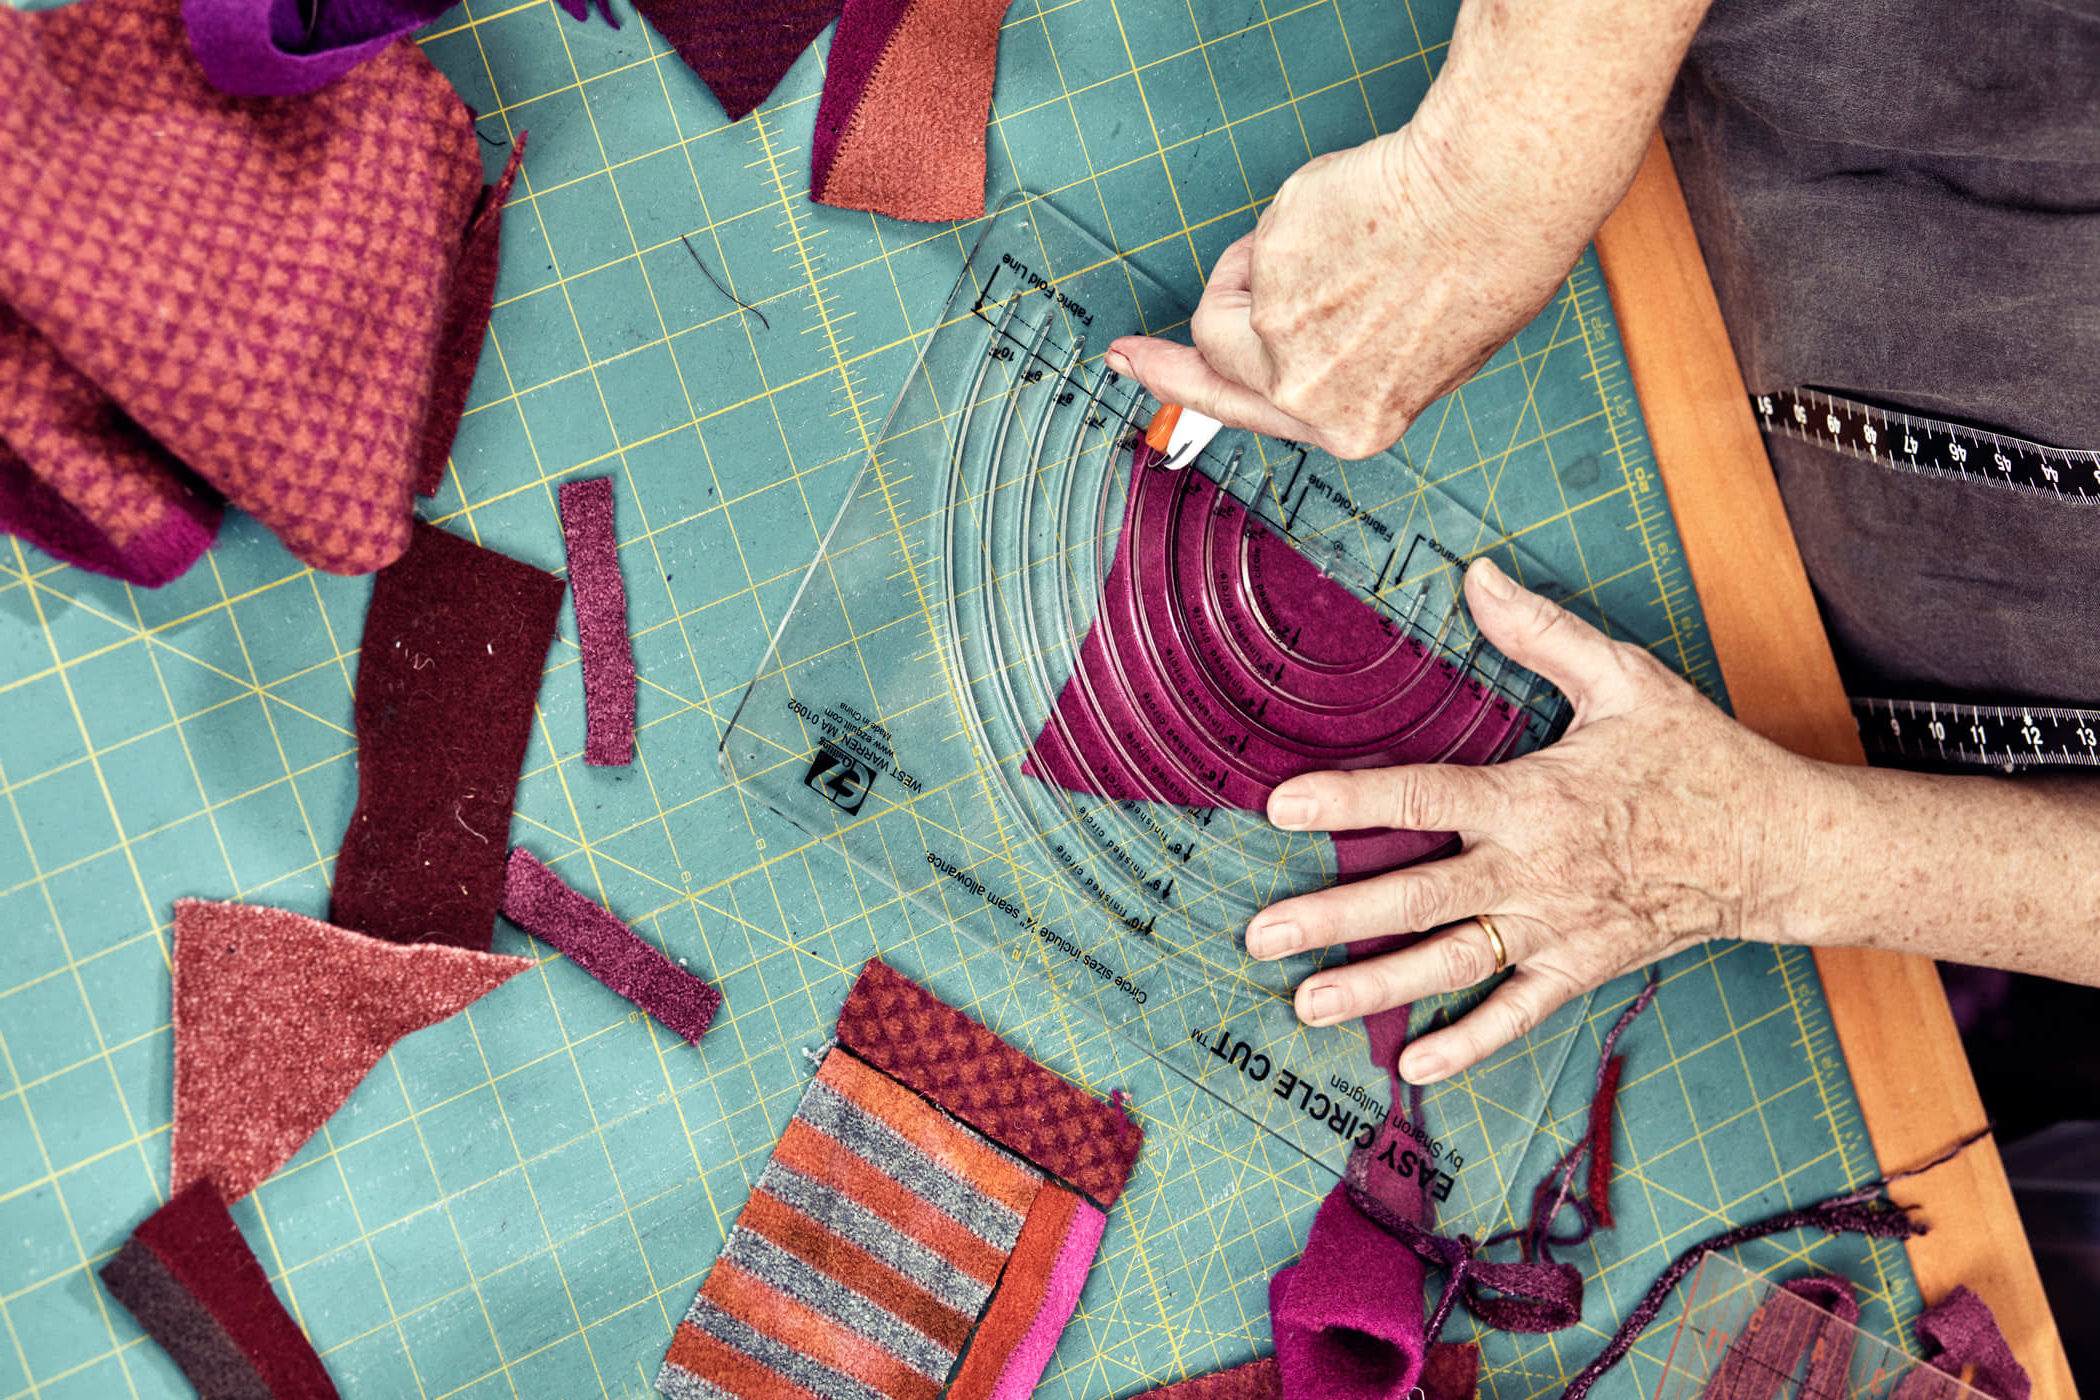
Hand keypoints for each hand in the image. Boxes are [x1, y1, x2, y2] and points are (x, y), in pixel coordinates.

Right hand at [1103, 126, 1580, 459]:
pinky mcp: (1268, 276)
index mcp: (1351, 425)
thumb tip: (1306, 341)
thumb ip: (1347, 363)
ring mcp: (1280, 338)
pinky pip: (1254, 248)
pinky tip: (1342, 218)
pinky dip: (1287, 226)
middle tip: (1127, 352)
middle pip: (1217, 360)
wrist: (1490, 202)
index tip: (1143, 380)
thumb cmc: (1481, 266)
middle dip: (1171, 357)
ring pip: (1235, 295)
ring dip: (1267, 265)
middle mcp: (1306, 396)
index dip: (1189, 395)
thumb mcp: (1413, 350)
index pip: (1250, 416)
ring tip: (1339, 243)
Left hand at [1245, 558, 1841, 1082]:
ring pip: (1451, 964)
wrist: (1775, 846)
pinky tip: (1413, 1067)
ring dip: (1376, 987)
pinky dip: (1467, 1043)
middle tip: (1261, 933)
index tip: (1279, 807)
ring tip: (1307, 1002)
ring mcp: (1555, 929)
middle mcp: (1534, 872)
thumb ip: (1541, 632)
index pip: (1423, 797)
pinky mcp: (1580, 968)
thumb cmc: (1697, 758)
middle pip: (1417, 897)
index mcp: (1534, 799)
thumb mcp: (1625, 680)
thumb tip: (1477, 577)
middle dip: (1334, 916)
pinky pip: (1517, 1014)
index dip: (1348, 801)